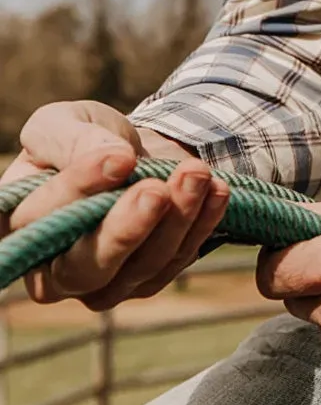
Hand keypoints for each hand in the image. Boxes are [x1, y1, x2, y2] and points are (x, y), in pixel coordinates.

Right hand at [0, 100, 229, 309]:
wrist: (133, 153)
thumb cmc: (86, 140)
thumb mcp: (67, 123)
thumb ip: (72, 138)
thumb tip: (113, 157)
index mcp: (20, 226)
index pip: (41, 218)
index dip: (79, 188)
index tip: (121, 156)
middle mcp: (53, 270)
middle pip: (86, 267)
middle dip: (126, 228)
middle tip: (156, 190)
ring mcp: (102, 282)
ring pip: (140, 267)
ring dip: (175, 220)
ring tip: (197, 174)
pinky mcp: (146, 279)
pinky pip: (175, 262)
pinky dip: (201, 226)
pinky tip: (216, 191)